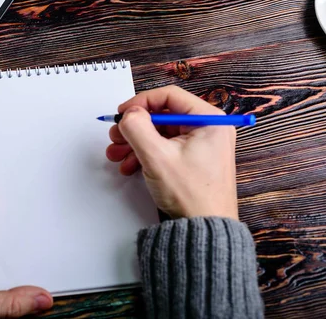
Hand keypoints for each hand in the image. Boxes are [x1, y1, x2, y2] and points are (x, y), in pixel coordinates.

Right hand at [106, 86, 237, 219]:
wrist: (204, 230)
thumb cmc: (193, 196)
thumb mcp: (157, 157)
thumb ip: (137, 128)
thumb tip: (128, 114)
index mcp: (209, 120)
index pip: (169, 96)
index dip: (140, 102)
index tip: (122, 114)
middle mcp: (208, 128)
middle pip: (162, 115)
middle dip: (135, 127)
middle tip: (115, 136)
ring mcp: (201, 145)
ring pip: (160, 133)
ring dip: (135, 142)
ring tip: (117, 154)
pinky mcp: (193, 159)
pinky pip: (165, 147)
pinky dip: (145, 154)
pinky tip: (129, 166)